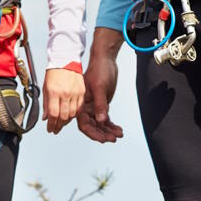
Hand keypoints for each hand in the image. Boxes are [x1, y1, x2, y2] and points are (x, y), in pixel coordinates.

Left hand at [43, 67, 85, 133]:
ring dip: (66, 121)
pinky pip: (79, 108)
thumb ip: (46, 104)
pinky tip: (70, 116)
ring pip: (72, 114)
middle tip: (55, 129)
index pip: (53, 114)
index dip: (51, 125)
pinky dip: (75, 114)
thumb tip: (46, 118)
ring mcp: (75, 93)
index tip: (50, 129)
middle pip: (63, 116)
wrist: (66, 59)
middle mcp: (65, 94)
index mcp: (54, 92)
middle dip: (58, 125)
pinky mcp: (82, 92)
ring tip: (62, 123)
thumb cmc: (54, 72)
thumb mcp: (46, 87)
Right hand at [77, 28, 124, 142]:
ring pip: (100, 125)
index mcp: (82, 104)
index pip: (85, 125)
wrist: (105, 60)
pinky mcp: (102, 106)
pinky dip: (112, 126)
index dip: (93, 133)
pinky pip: (105, 120)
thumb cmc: (99, 70)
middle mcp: (86, 108)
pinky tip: (119, 129)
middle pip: (93, 127)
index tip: (104, 139)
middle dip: (103, 134)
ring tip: (119, 134)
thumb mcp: (100, 87)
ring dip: (109, 131)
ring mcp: (94, 108)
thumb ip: (100, 104)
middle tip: (114, 138)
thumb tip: (101, 120)